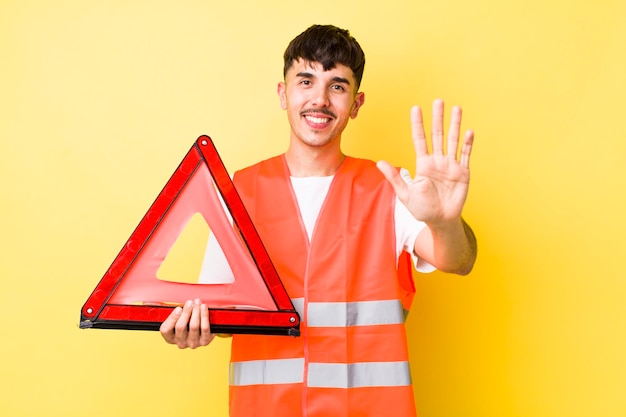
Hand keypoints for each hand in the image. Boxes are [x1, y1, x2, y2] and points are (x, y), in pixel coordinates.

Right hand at [159, 299, 213, 348]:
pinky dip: (204, 316)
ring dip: (196, 312)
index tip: (178, 308)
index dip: (172, 318)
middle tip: (190, 302)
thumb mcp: (179, 318)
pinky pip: (204, 328)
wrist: (205, 330)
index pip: (166, 330)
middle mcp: (181, 343)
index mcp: (170, 338)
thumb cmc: (189, 321)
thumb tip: (181, 303)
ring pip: (193, 326)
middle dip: (186, 312)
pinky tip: (204, 308)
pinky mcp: (204, 341)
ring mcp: (193, 343)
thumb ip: (177, 312)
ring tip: (198, 303)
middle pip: (180, 327)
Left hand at [377, 99, 473, 225]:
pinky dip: (467, 144)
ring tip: (456, 108)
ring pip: (453, 140)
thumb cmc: (422, 209)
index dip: (418, 124)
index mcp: (423, 164)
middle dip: (437, 118)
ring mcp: (450, 165)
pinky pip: (465, 155)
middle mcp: (437, 161)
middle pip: (437, 135)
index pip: (420, 139)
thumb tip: (379, 163)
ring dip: (455, 125)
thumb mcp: (405, 194)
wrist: (441, 221)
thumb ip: (395, 177)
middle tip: (438, 101)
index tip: (416, 108)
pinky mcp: (462, 173)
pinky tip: (469, 131)